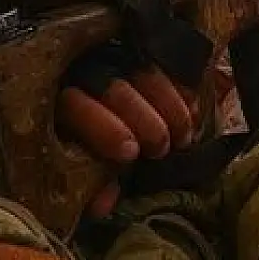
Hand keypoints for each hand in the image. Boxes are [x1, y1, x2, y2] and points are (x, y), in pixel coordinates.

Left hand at [55, 60, 199, 218]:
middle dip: (142, 119)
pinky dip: (185, 90)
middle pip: (113, 88)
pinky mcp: (147, 54)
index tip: (131, 154)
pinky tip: (195, 114)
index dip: (104, 130)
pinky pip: (169, 64)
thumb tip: (102, 205)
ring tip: (184, 138)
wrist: (108, 122)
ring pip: (145, 72)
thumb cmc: (94, 150)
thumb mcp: (89, 167)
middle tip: (161, 148)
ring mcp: (118, 59)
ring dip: (170, 107)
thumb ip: (95, 181)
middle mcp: (87, 73)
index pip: (76, 106)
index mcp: (63, 103)